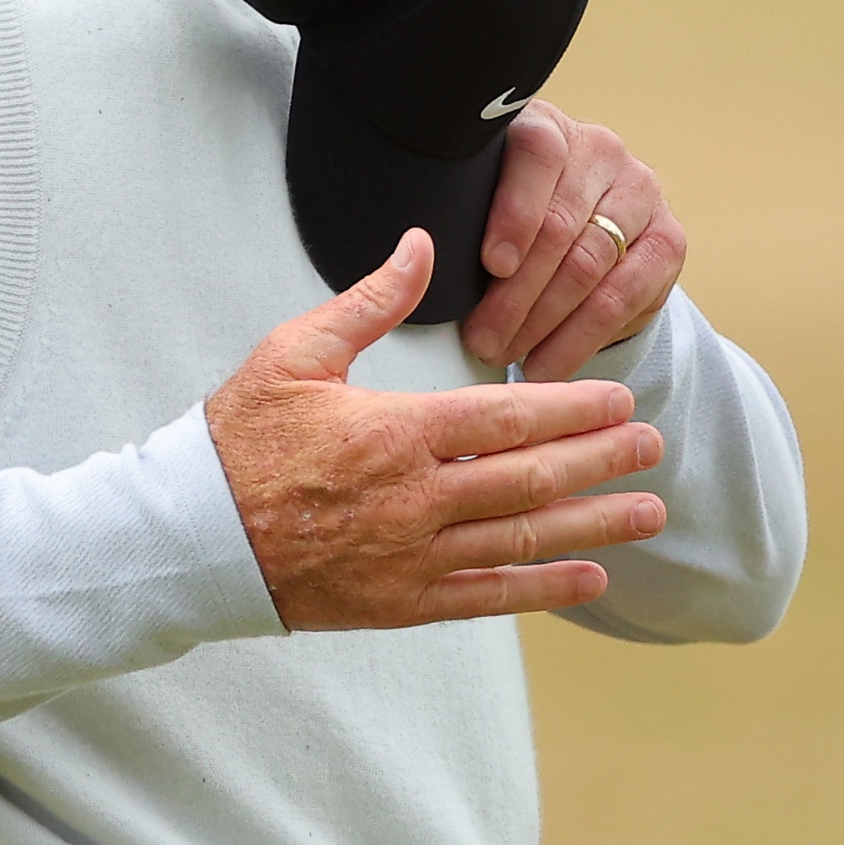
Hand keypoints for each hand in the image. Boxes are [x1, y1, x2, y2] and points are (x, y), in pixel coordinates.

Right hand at [206, 230, 666, 630]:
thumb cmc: (238, 437)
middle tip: (652, 445)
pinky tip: (591, 577)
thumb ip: (368, 302)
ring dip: (595, 524)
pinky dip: (544, 588)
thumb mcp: (292, 353)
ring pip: (522, 538)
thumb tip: (418, 244)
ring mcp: (411, 555)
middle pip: (532, 477)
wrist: (191, 535)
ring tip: (650, 511)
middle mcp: (414, 497)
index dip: (572, 407)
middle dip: (601, 460)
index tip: (618, 399)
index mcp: (393, 430)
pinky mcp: (401, 600)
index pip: (507, 416)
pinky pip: (488, 595)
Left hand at [463, 100, 686, 379]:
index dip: (513, 213)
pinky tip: (548, 366)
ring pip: (590, 267)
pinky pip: (624, 298)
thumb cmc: (510, 210)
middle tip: (481, 338)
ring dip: (543, 323)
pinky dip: (579, 340)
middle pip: (561, 226)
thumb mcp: (482, 191)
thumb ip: (460, 206)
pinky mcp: (667, 240)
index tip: (490, 265)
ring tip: (507, 357)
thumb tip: (414, 260)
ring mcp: (640, 193)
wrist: (591, 220)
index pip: (536, 156)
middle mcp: (600, 151)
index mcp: (545, 125)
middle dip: (516, 293)